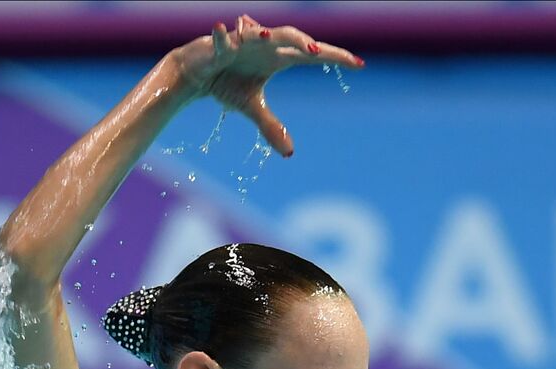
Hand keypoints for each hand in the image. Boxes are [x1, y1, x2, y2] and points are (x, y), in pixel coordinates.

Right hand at [171, 15, 363, 156]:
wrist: (195, 73)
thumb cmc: (227, 82)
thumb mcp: (250, 107)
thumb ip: (270, 126)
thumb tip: (289, 153)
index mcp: (277, 58)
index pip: (311, 55)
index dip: (335, 57)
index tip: (360, 64)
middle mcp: (264, 46)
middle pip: (291, 39)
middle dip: (305, 43)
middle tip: (319, 53)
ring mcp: (242, 43)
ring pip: (259, 34)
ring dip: (268, 35)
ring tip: (274, 39)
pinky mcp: (218, 45)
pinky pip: (222, 39)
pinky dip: (222, 36)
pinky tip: (223, 29)